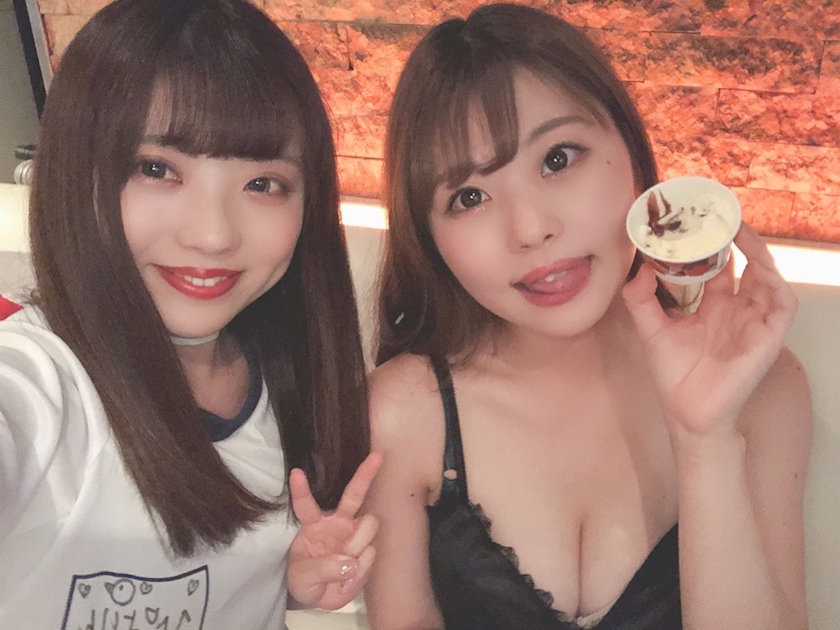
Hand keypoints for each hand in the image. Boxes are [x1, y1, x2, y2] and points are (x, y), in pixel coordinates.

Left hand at [286, 452, 381, 609]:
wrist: (321, 598)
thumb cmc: (305, 579)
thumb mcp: (302, 578)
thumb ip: (322, 569)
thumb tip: (350, 564)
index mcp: (313, 524)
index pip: (306, 505)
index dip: (301, 490)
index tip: (296, 472)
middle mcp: (337, 523)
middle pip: (354, 494)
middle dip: (365, 474)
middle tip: (377, 456)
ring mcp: (354, 535)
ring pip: (369, 524)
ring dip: (358, 545)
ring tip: (345, 567)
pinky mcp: (367, 551)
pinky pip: (371, 553)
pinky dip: (361, 570)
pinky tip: (350, 576)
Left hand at [622, 223, 796, 438]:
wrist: (687, 413)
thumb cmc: (674, 375)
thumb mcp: (651, 330)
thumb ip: (641, 300)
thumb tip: (640, 268)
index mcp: (713, 305)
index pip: (719, 265)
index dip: (713, 242)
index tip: (699, 218)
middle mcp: (737, 309)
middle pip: (746, 264)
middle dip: (739, 237)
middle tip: (722, 212)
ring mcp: (754, 322)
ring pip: (769, 277)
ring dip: (759, 253)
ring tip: (740, 230)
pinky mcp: (767, 338)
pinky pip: (782, 305)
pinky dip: (775, 284)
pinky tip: (761, 268)